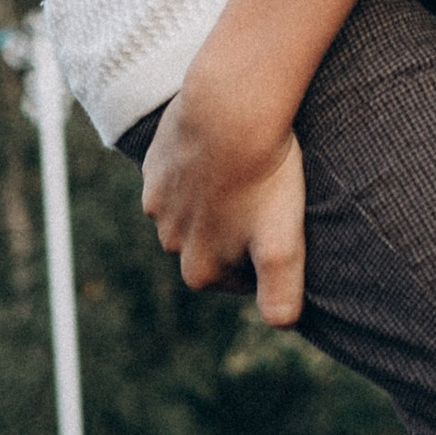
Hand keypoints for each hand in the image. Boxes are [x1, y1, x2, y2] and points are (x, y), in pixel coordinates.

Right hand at [141, 75, 307, 327]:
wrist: (232, 109)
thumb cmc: (264, 176)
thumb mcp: (282, 244)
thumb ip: (281, 294)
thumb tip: (282, 325)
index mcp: (200, 270)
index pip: (236, 276)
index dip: (260, 254)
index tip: (278, 226)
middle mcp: (170, 243)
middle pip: (209, 243)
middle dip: (233, 228)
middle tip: (265, 194)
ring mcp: (157, 203)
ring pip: (190, 210)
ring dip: (212, 197)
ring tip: (244, 168)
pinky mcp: (153, 165)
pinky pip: (175, 175)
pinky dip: (195, 167)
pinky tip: (221, 148)